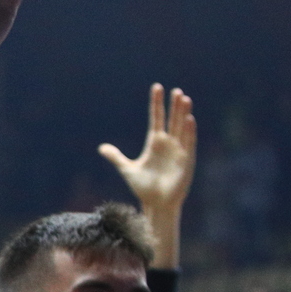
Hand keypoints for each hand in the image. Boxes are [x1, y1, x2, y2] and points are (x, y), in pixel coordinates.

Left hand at [99, 84, 196, 215]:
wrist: (156, 204)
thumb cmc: (143, 187)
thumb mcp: (127, 169)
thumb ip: (116, 157)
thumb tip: (101, 148)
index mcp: (154, 143)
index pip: (156, 118)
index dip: (156, 104)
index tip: (157, 87)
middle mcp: (168, 144)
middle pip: (171, 120)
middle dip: (173, 106)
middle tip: (176, 91)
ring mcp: (178, 151)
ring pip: (181, 129)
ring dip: (183, 114)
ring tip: (184, 99)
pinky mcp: (186, 161)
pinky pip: (189, 143)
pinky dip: (189, 132)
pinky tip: (189, 120)